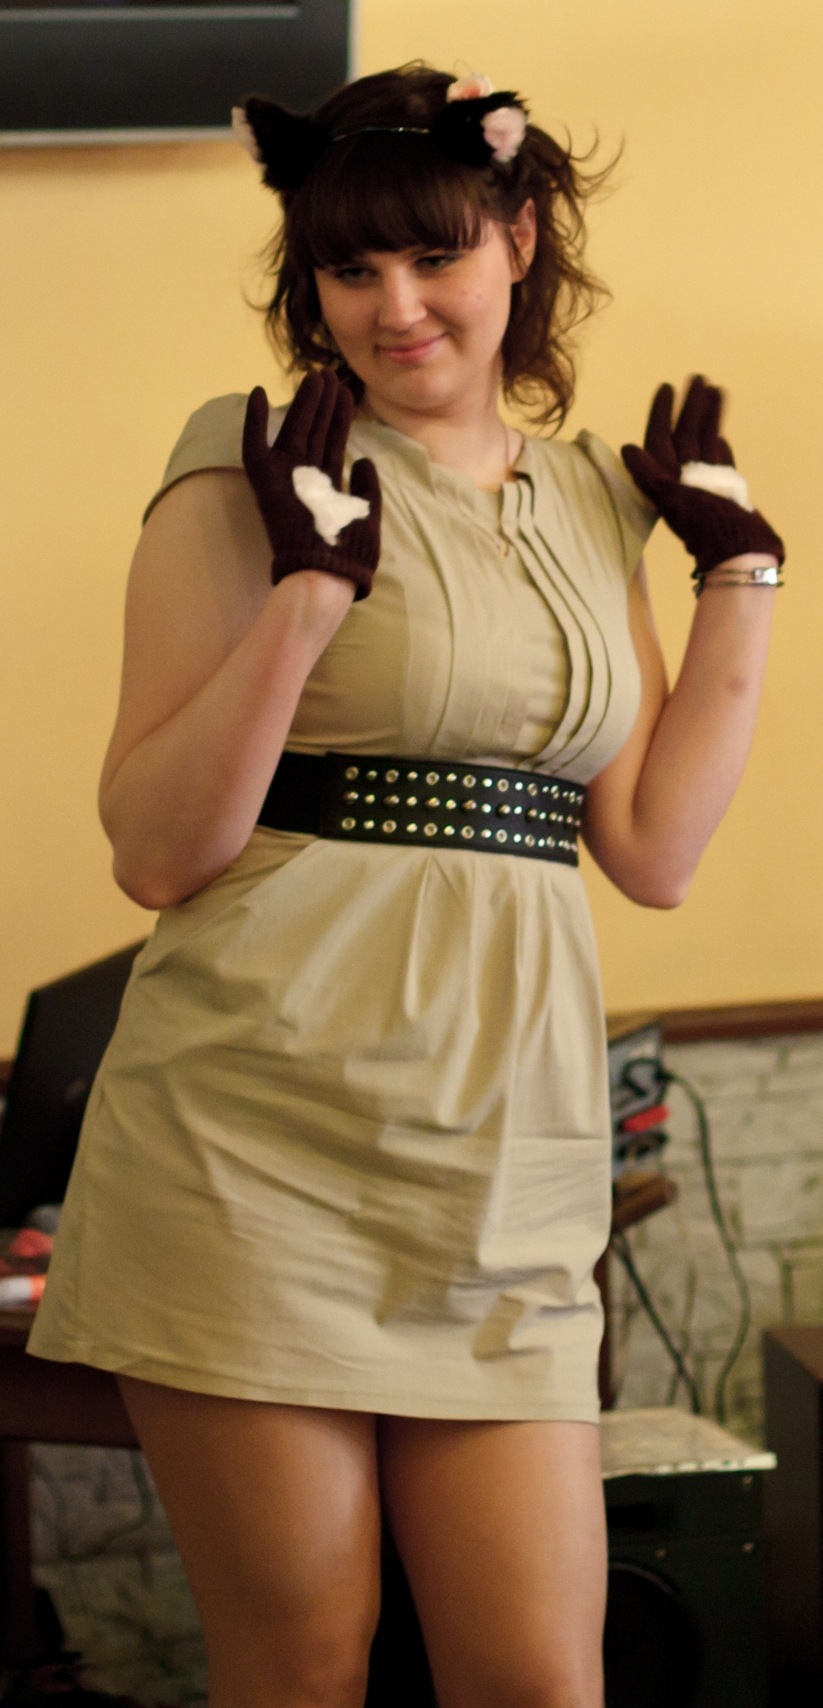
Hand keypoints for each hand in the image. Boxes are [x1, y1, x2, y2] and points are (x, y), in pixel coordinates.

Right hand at [242, 371, 381, 599]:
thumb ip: (366, 489)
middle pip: (314, 429)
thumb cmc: (348, 555)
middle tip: (329, 373)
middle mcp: (305, 478)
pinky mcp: (264, 482)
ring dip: (303, 401)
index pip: (332, 441)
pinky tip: (260, 393)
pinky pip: (255, 445)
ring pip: (294, 429)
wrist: (324, 574)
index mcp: (327, 485)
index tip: (348, 392)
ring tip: (315, 375)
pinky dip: (254, 420)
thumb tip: (364, 462)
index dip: (340, 416)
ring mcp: (284, 478)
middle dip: (323, 401)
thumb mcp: (366, 518)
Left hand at [621, 376, 783, 576]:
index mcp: (665, 481)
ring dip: (708, 416)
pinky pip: (719, 460)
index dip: (659, 413)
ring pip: (703, 441)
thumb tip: (627, 449)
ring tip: (715, 389)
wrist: (739, 551)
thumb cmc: (706, 527)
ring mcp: (704, 483)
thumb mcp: (673, 501)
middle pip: (683, 434)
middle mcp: (682, 480)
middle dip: (688, 406)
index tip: (666, 387)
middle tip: (696, 377)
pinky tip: (718, 430)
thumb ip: (650, 476)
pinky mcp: (724, 489)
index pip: (658, 439)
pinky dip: (719, 443)